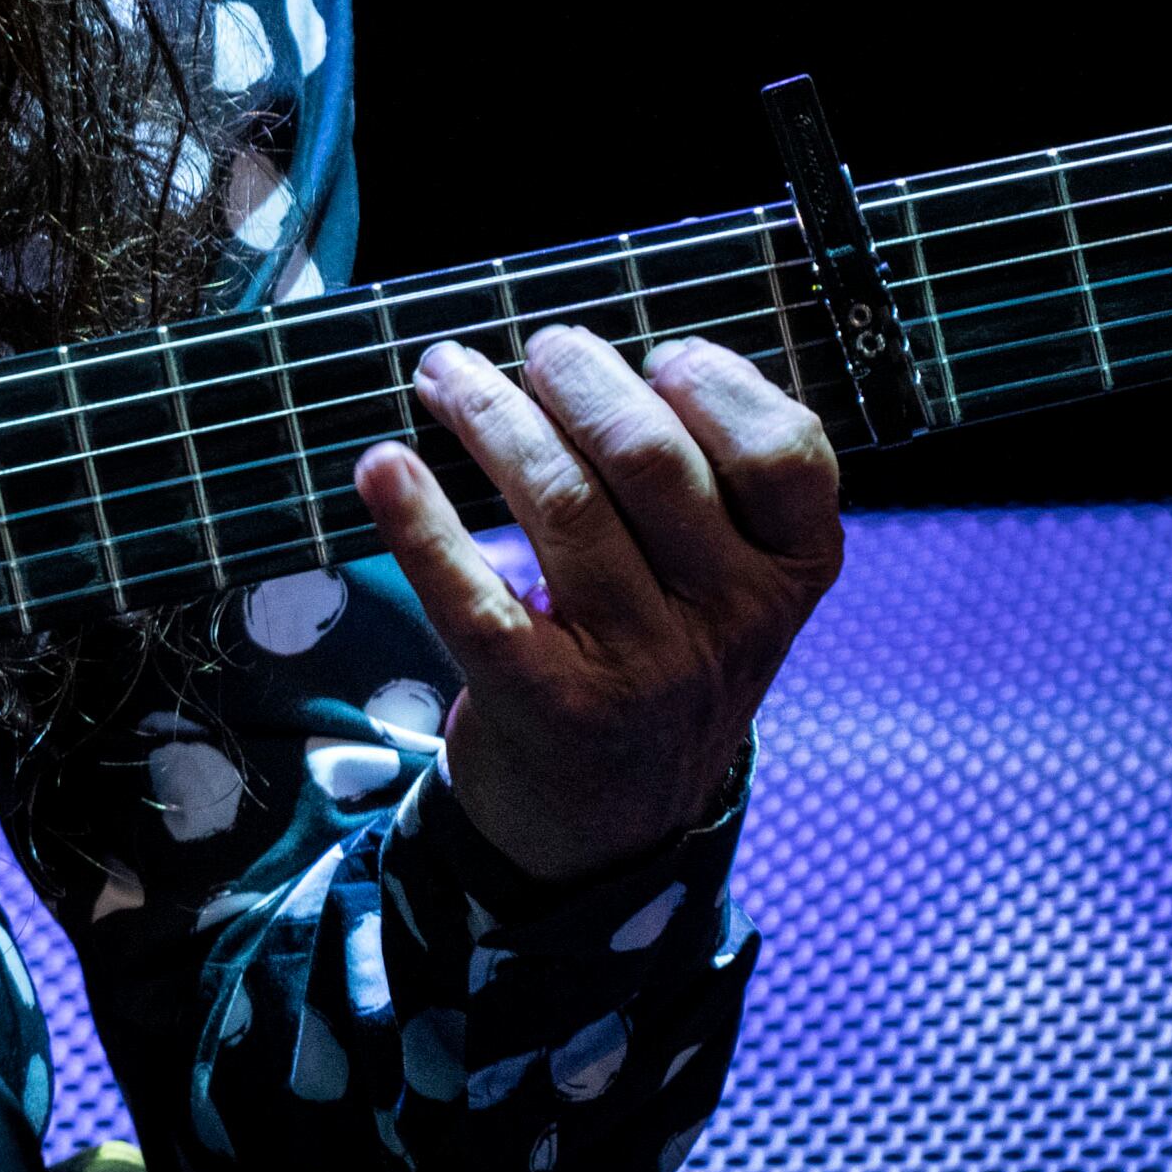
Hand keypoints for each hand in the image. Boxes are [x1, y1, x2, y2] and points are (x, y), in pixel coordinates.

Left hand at [355, 326, 841, 886]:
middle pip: (651, 458)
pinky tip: (381, 468)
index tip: (656, 352)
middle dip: (576, 377)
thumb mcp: (725, 583)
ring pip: (562, 503)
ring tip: (444, 374)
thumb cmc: (660, 654)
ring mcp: (643, 667)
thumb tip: (593, 356)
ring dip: (489, 416)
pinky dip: (419, 523)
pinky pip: (475, 598)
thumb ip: (704, 485)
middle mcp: (731, 621)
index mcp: (790, 574)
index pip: (784, 452)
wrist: (611, 821)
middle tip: (530, 350)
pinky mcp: (548, 703)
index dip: (715, 382)